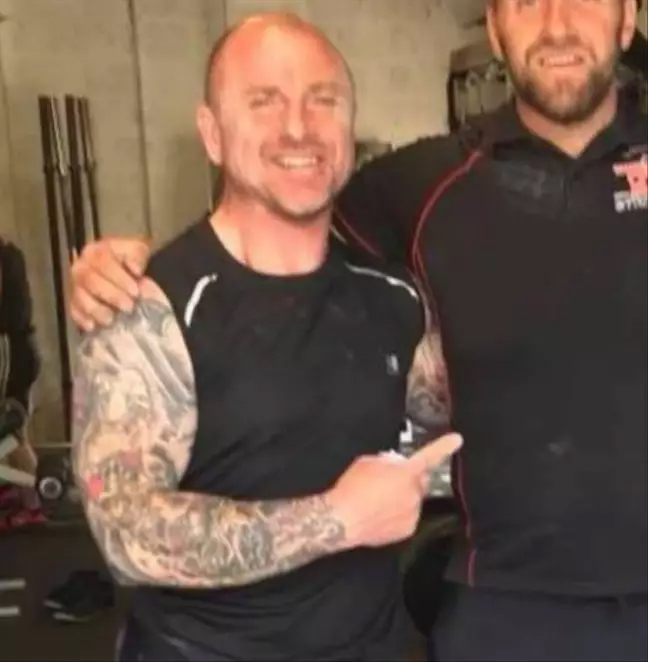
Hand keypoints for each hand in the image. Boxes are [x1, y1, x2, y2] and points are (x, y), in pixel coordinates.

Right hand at [69, 237, 150, 331]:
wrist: (126, 267)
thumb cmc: (132, 259)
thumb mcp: (139, 250)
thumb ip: (137, 256)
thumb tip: (135, 269)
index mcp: (96, 251)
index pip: (103, 262)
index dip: (119, 277)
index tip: (135, 291)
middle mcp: (81, 266)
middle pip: (90, 280)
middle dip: (111, 295)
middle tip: (128, 307)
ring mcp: (76, 284)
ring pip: (80, 296)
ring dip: (96, 309)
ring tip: (111, 319)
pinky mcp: (75, 301)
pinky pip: (73, 309)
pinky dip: (82, 318)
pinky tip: (92, 326)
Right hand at [326, 433, 461, 549]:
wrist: (343, 520)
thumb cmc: (353, 489)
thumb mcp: (367, 462)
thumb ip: (387, 461)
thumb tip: (394, 465)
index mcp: (406, 471)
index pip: (429, 455)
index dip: (444, 446)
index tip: (457, 439)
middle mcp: (414, 492)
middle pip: (419, 481)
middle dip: (409, 479)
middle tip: (388, 481)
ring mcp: (413, 512)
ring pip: (412, 500)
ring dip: (400, 497)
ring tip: (377, 500)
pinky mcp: (407, 530)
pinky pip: (406, 517)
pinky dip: (396, 515)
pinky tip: (378, 513)